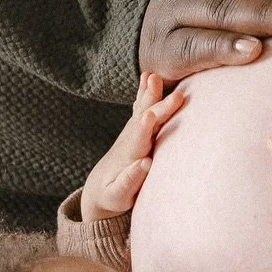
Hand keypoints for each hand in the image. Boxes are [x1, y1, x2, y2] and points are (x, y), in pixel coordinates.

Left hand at [79, 74, 185, 222]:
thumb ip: (129, 181)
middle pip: (144, 121)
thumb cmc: (111, 196)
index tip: (149, 116)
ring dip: (149, 94)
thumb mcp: (118, 196)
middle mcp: (130, 141)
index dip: (143, 128)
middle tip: (171, 91)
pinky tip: (148, 76)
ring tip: (152, 75)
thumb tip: (145, 163)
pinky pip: (142, 108)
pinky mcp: (136, 129)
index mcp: (128, 157)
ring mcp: (132, 132)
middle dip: (155, 106)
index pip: (137, 140)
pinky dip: (145, 93)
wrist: (99, 188)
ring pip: (142, 110)